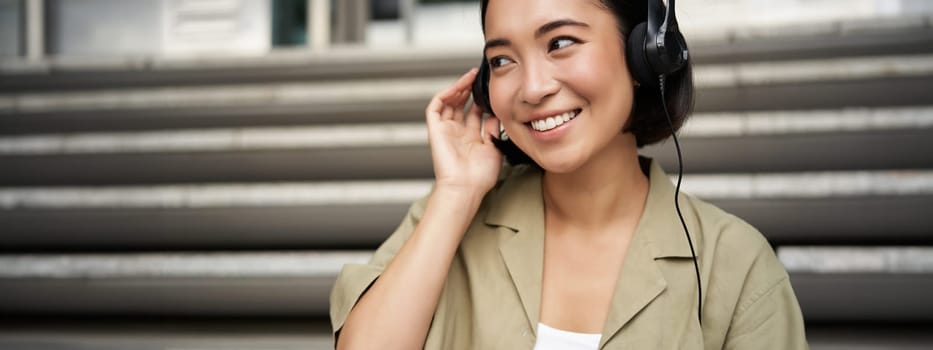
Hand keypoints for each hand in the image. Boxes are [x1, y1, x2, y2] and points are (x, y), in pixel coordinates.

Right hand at [425, 68, 502, 200]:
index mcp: (470, 138)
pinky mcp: (435, 129)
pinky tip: (458, 88)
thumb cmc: (480, 176)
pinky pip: (436, 106)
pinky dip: (445, 94)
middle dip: (469, 89)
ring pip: (448, 102)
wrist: (465, 187)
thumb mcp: (493, 147)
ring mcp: (445, 130)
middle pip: (460, 104)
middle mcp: (457, 133)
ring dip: (458, 88)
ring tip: (470, 76)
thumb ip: (493, 129)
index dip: (481, 99)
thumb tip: (495, 112)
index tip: (491, 88)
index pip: (474, 112)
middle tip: (479, 76)